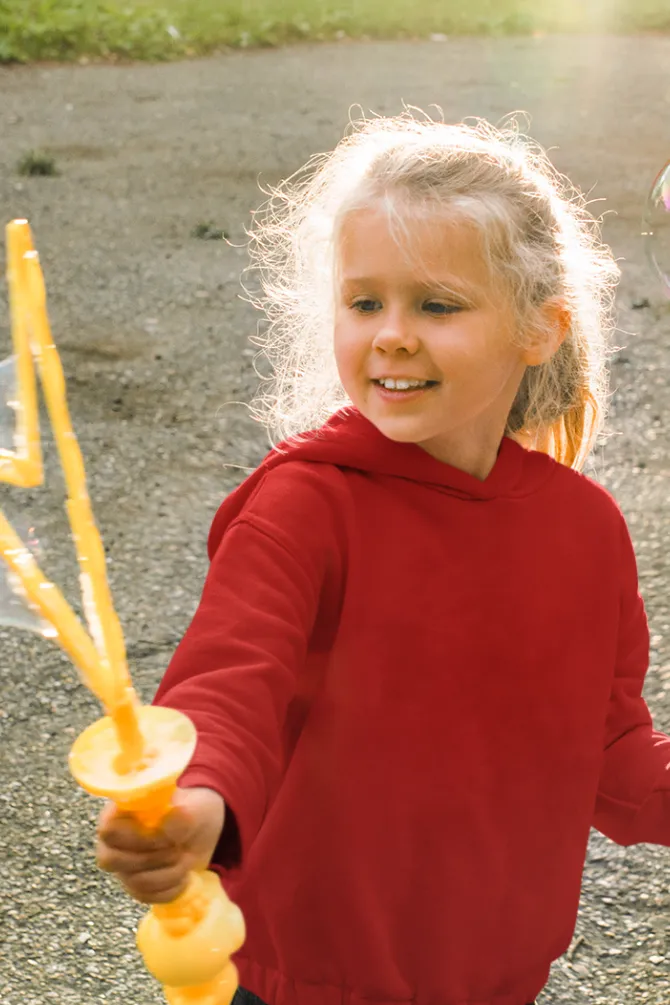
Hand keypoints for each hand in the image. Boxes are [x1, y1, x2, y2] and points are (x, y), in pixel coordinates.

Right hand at [96, 786, 225, 903]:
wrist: (200, 832)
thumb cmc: (190, 811)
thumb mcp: (193, 807)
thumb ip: (181, 816)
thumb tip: (167, 828)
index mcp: (120, 811)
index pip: (109, 831)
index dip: (137, 839)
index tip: (168, 838)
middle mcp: (113, 839)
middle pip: (111, 861)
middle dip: (153, 858)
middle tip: (179, 848)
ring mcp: (122, 865)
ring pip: (133, 881)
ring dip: (168, 874)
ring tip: (187, 859)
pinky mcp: (134, 885)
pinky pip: (145, 896)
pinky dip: (170, 889)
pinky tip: (185, 877)